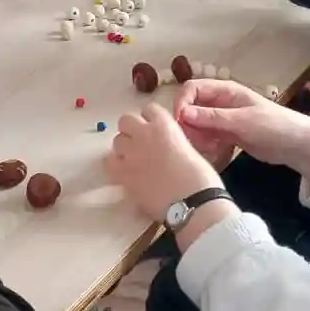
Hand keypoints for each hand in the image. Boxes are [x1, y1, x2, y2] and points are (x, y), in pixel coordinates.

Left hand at [106, 103, 224, 224]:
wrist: (192, 201)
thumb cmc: (200, 178)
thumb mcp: (189, 149)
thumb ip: (172, 142)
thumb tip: (165, 148)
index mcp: (164, 125)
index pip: (149, 109)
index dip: (150, 120)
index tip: (154, 130)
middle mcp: (144, 133)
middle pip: (126, 120)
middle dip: (131, 130)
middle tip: (141, 144)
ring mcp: (131, 152)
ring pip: (117, 140)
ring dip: (124, 148)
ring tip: (134, 160)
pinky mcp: (122, 173)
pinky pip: (108, 162)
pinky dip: (115, 165)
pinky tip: (125, 173)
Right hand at [174, 79, 309, 184]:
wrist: (297, 145)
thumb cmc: (274, 126)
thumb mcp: (242, 121)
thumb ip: (213, 118)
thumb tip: (182, 113)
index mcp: (226, 91)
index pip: (192, 88)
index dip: (182, 103)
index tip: (179, 122)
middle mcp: (221, 102)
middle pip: (191, 107)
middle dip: (188, 123)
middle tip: (193, 141)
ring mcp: (223, 119)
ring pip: (197, 123)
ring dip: (197, 135)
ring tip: (208, 147)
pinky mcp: (227, 135)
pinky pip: (207, 136)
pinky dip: (206, 143)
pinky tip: (215, 152)